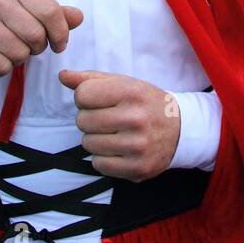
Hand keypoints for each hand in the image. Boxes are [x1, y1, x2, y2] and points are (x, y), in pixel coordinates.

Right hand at [0, 0, 82, 75]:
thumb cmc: (1, 17)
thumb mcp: (27, 8)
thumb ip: (55, 13)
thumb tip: (78, 17)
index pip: (51, 12)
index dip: (61, 33)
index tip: (59, 44)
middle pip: (36, 36)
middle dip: (38, 48)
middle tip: (28, 45)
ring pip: (19, 54)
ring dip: (20, 58)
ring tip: (9, 48)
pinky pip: (1, 67)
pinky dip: (3, 68)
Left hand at [59, 69, 179, 181]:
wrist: (180, 130)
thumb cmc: (145, 103)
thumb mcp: (124, 83)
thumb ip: (91, 79)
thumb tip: (63, 75)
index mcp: (131, 92)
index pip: (82, 94)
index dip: (86, 98)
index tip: (99, 101)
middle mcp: (135, 118)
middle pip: (82, 120)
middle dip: (90, 119)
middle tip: (108, 119)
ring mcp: (137, 145)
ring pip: (88, 144)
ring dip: (96, 140)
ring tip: (114, 134)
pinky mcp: (137, 168)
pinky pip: (98, 164)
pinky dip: (104, 159)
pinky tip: (118, 150)